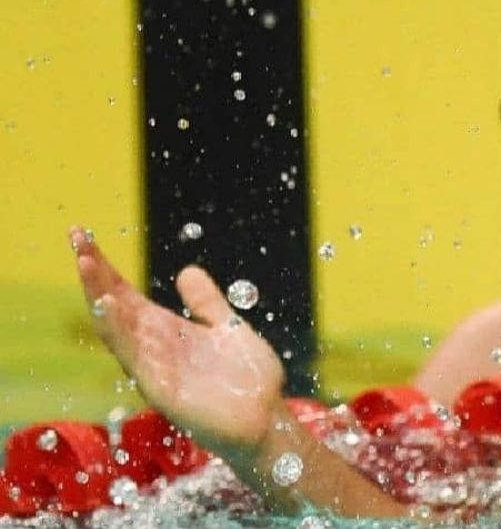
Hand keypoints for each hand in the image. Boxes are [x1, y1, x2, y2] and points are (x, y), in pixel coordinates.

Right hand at [70, 227, 284, 456]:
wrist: (266, 420)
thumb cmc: (245, 380)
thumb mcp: (226, 329)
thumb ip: (206, 303)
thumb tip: (186, 271)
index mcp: (166, 332)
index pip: (126, 297)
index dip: (106, 270)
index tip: (85, 238)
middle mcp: (154, 349)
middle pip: (115, 307)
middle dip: (96, 275)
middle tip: (77, 238)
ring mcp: (154, 369)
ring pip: (118, 329)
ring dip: (100, 296)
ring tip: (87, 262)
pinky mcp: (163, 390)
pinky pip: (136, 358)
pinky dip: (121, 332)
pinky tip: (110, 307)